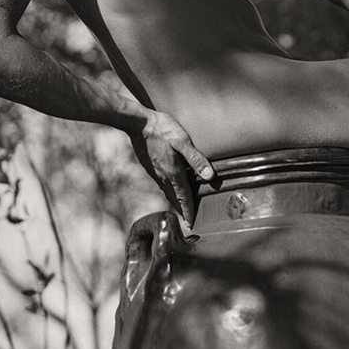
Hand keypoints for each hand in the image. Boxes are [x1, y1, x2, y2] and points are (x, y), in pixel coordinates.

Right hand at [128, 109, 214, 226]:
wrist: (138, 124)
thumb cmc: (162, 130)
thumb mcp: (183, 142)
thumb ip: (196, 159)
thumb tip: (210, 176)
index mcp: (174, 172)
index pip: (184, 197)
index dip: (189, 211)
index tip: (191, 224)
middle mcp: (163, 176)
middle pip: (175, 197)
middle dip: (182, 209)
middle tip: (188, 220)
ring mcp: (155, 172)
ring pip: (167, 191)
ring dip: (175, 200)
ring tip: (181, 206)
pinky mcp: (150, 166)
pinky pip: (161, 184)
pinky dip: (168, 190)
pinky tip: (170, 187)